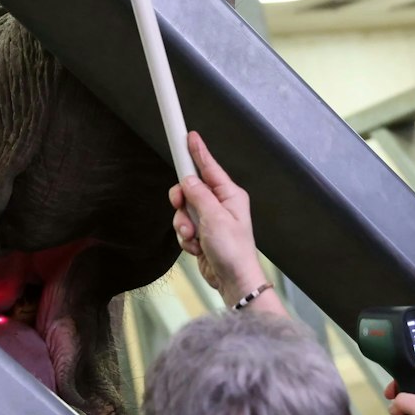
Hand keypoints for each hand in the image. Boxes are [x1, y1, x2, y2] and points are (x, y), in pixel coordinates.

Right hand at [168, 132, 263, 300]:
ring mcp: (210, 219)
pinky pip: (184, 227)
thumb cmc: (233, 250)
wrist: (233, 280)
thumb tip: (188, 181)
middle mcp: (220, 204)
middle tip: (181, 207)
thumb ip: (199, 196)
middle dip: (182, 202)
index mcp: (230, 195)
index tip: (187, 135)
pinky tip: (196, 248)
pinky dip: (186, 238)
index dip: (196, 151)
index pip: (209, 167)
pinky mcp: (202, 234)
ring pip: (183, 211)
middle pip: (189, 189)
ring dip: (183, 225)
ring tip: (194, 237)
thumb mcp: (214, 218)